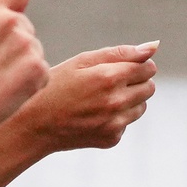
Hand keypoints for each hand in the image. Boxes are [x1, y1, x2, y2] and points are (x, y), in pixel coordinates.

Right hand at [0, 0, 49, 144]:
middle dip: (11, 40)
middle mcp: (10, 21)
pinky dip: (27, 81)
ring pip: (33, 47)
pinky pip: (41, 70)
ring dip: (20, 61)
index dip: (14, 2)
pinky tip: (4, 90)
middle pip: (25, 23)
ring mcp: (27, 45)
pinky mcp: (38, 70)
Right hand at [12, 42, 157, 151]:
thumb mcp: (79, 62)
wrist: (33, 126)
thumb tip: (153, 47)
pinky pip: (126, 123)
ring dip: (128, 101)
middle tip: (106, 84)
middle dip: (134, 83)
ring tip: (99, 100)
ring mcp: (115, 123)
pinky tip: (92, 116)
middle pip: (150, 87)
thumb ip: (119, 53)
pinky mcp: (112, 138)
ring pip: (141, 106)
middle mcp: (116, 102)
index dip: (135, 66)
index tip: (117, 69)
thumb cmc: (54, 87)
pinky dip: (115, 118)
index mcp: (109, 77)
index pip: (148, 68)